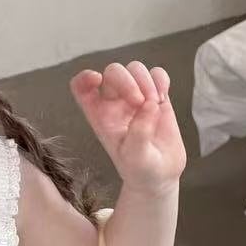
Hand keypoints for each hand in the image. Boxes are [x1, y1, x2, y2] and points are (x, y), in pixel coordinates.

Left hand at [69, 62, 186, 194]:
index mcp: (100, 116)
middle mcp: (115, 103)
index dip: (85, 78)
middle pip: (113, 71)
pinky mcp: (157, 97)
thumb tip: (150, 104)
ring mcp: (137, 97)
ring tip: (156, 104)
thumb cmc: (141, 170)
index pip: (81, 87)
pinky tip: (163, 97)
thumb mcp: (136, 158)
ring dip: (147, 81)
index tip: (97, 80)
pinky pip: (157, 74)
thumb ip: (139, 132)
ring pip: (136, 69)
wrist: (161, 176)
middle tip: (140, 102)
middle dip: (127, 81)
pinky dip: (161, 80)